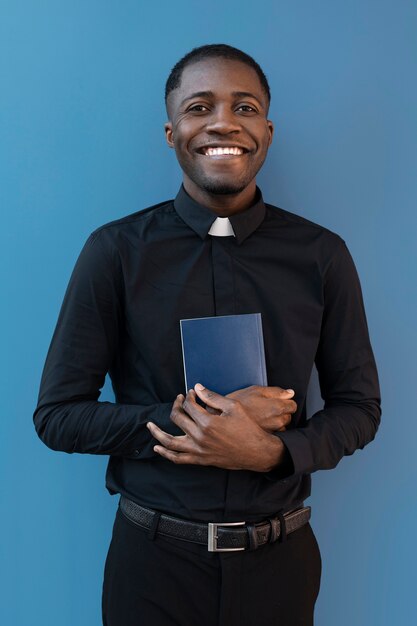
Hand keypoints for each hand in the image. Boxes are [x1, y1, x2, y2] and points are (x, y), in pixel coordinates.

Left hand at [146, 386, 286, 471]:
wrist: (257, 452)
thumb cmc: (247, 427)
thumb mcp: (233, 407)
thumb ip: (212, 397)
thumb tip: (196, 388)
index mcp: (207, 422)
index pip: (189, 405)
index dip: (188, 396)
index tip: (191, 393)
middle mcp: (200, 437)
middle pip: (178, 418)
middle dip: (177, 406)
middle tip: (179, 400)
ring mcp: (198, 450)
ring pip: (170, 442)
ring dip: (157, 433)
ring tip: (149, 426)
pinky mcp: (201, 460)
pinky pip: (178, 459)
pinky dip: (166, 453)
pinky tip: (158, 448)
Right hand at [205, 385, 296, 432]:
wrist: (222, 418)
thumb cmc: (237, 402)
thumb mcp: (255, 390)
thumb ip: (276, 391)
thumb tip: (290, 393)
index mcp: (277, 407)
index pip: (292, 405)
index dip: (285, 401)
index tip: (277, 401)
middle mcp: (277, 422)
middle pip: (288, 416)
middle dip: (280, 412)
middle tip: (265, 408)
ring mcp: (272, 432)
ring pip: (282, 426)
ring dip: (275, 422)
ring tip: (261, 417)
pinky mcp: (265, 440)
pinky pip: (274, 434)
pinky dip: (269, 430)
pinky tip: (259, 425)